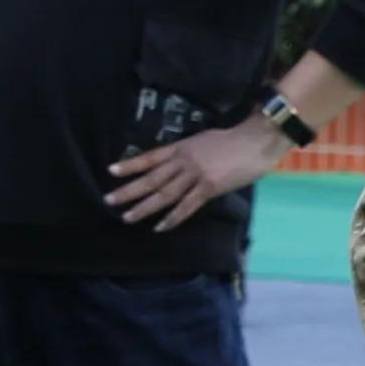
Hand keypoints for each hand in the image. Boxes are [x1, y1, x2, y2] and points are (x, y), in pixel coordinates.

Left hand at [102, 119, 279, 227]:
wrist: (255, 141)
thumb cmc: (233, 139)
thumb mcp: (203, 141)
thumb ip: (188, 153)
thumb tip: (175, 165)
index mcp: (181, 147)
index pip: (150, 157)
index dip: (130, 164)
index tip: (111, 171)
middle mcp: (183, 160)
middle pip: (151, 178)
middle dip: (129, 190)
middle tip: (109, 201)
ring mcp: (195, 175)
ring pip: (164, 194)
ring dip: (145, 207)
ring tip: (128, 217)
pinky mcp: (209, 188)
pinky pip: (187, 206)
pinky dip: (173, 218)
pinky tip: (160, 226)